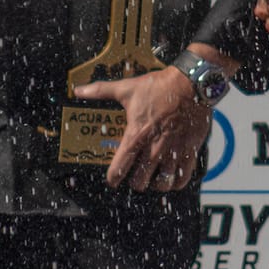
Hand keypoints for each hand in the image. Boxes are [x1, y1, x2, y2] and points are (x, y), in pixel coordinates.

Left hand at [75, 66, 209, 192]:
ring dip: (155, 184)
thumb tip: (78, 90)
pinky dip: (176, 182)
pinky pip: (182, 178)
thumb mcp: (126, 88)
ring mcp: (173, 152)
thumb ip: (100, 91)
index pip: (120, 167)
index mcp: (136, 135)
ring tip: (152, 180)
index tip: (112, 180)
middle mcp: (154, 148)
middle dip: (134, 182)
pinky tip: (171, 178)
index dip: (113, 177)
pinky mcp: (189, 151)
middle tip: (134, 177)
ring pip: (162, 184)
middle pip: (140, 181)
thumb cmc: (158, 87)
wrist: (190, 84)